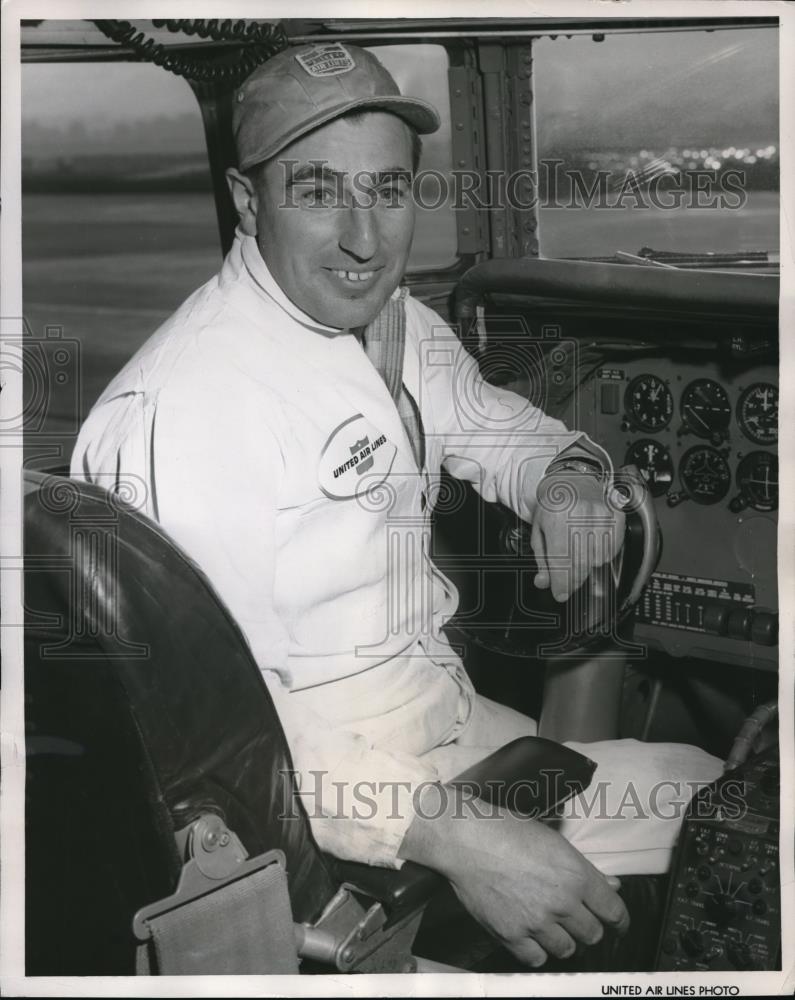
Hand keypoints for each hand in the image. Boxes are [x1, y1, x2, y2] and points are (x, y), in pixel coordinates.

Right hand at [398, 787, 628, 965]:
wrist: (467, 840)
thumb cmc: (507, 832)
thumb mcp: (553, 842)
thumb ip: (585, 869)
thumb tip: (612, 886)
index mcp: (576, 874)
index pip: (614, 912)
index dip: (619, 921)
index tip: (617, 925)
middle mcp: (562, 901)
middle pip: (593, 934)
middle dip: (589, 928)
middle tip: (578, 921)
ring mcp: (536, 921)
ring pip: (567, 949)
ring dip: (564, 940)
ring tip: (552, 927)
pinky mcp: (512, 935)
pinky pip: (537, 958)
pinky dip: (537, 951)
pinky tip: (532, 936)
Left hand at [531, 471, 624, 601]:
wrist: (572, 480)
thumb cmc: (553, 506)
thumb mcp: (539, 531)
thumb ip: (542, 559)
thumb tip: (545, 582)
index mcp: (556, 517)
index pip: (561, 560)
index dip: (561, 584)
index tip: (560, 593)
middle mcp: (580, 514)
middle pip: (581, 563)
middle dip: (573, 580)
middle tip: (567, 584)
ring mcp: (600, 515)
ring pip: (597, 559)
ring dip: (587, 568)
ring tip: (577, 559)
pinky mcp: (615, 517)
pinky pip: (612, 549)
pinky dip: (602, 556)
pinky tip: (591, 549)